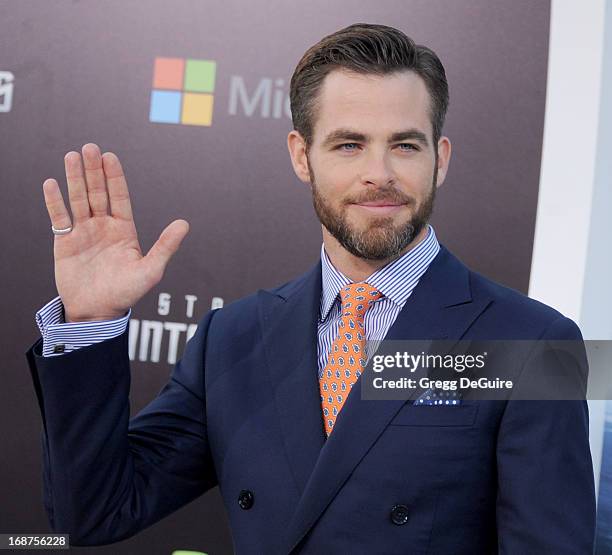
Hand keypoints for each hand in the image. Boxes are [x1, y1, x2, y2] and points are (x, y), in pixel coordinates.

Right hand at [42, 143, 188, 322]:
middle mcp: (104, 227)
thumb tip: (184, 224)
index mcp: (124, 230)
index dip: (115, 177)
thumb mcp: (150, 270)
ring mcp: (83, 233)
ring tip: (71, 156)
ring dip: (75, 179)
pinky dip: (55, 201)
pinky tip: (52, 183)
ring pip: (78, 200)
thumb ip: (165, 246)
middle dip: (94, 171)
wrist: (97, 312)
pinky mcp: (64, 243)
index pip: (120, 197)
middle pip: (98, 193)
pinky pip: (59, 218)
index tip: (110, 156)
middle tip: (89, 147)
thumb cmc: (126, 293)